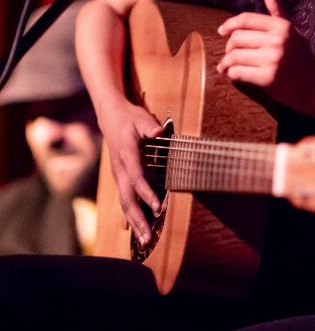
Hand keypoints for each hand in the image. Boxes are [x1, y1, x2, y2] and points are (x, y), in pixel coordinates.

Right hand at [99, 99, 162, 246]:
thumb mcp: (140, 118)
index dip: (147, 193)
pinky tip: (134, 232)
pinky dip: (129, 217)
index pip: (137, 178)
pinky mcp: (120, 179)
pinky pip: (124, 200)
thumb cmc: (129, 118)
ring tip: (144, 241)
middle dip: (138, 219)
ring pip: (124, 203)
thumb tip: (159, 132)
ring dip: (134, 223)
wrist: (110, 117)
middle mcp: (120, 170)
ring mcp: (118, 176)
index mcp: (126, 155)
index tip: (157, 207)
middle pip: (128, 198)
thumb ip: (149, 126)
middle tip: (148, 238)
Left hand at [216, 0, 314, 113]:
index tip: (221, 31)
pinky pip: (238, 73)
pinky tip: (234, 75)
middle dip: (228, 47)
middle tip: (228, 54)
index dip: (229, 24)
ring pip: (234, 56)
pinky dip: (232, 74)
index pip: (246, 19)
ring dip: (226, 63)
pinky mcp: (267, 78)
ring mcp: (272, 59)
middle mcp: (277, 40)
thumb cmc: (302, 58)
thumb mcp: (292, 31)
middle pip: (237, 38)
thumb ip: (276, 10)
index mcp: (282, 26)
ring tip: (225, 66)